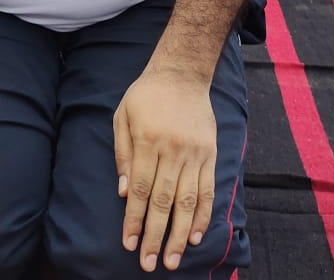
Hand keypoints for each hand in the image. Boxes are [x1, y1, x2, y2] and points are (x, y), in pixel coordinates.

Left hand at [114, 69, 216, 272]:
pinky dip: (202, 215)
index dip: (134, 220)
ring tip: (172, 259)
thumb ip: (123, 153)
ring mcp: (194, 153)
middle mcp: (172, 150)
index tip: (129, 244)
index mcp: (148, 141)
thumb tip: (124, 192)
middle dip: (155, 235)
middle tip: (150, 263)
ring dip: (179, 233)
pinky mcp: (210, 153)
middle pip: (163, 201)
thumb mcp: (123, 115)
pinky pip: (207, 189)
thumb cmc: (146, 95)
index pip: (140, 189)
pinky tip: (194, 235)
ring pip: (187, 200)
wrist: (182, 73)